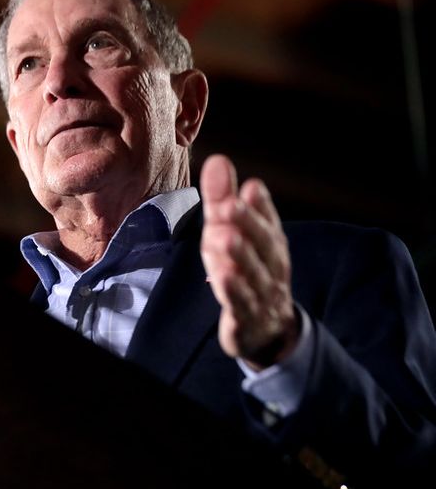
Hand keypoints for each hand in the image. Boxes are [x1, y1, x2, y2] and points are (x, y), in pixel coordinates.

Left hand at [200, 154, 297, 368]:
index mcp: (270, 242)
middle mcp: (271, 265)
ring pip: (252, 273)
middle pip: (263, 244)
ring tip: (225, 237)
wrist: (266, 329)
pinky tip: (222, 277)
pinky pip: (241, 303)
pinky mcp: (246, 317)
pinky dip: (234, 290)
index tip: (251, 186)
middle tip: (231, 205)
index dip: (260, 205)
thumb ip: (223, 200)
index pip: (268, 220)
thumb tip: (218, 160)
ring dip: (240, 255)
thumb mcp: (233, 234)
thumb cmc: (247, 272)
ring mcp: (261, 292)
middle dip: (248, 224)